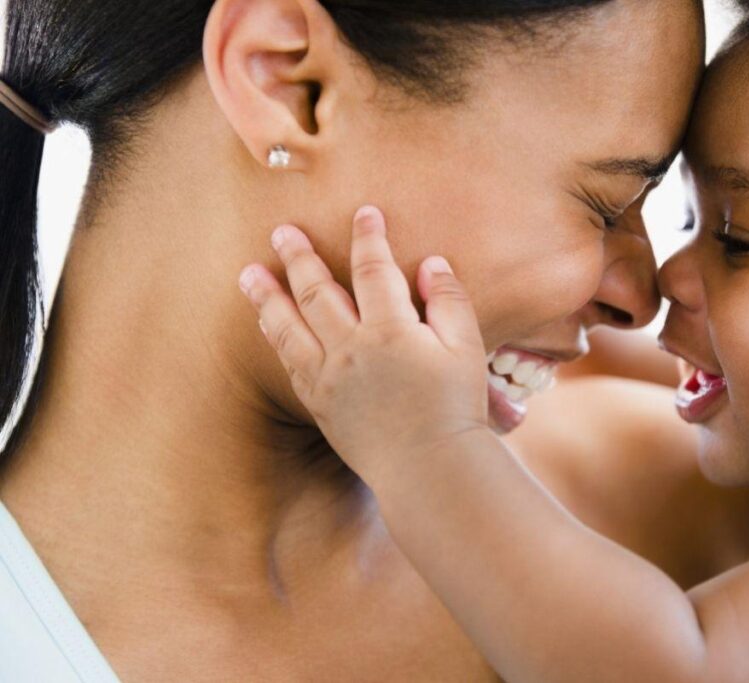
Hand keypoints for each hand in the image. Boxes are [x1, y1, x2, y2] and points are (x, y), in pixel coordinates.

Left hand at [237, 206, 489, 484]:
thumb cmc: (455, 407)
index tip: (364, 212)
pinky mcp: (319, 404)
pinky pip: (289, 364)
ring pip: (288, 327)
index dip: (368, 237)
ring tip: (248, 273)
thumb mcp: (466, 348)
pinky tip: (268, 324)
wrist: (429, 467)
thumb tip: (431, 263)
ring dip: (267, 296)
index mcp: (390, 330)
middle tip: (281, 231)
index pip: (374, 269)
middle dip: (299, 256)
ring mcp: (328, 378)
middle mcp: (350, 349)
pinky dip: (276, 338)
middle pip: (316, 291)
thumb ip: (449, 301)